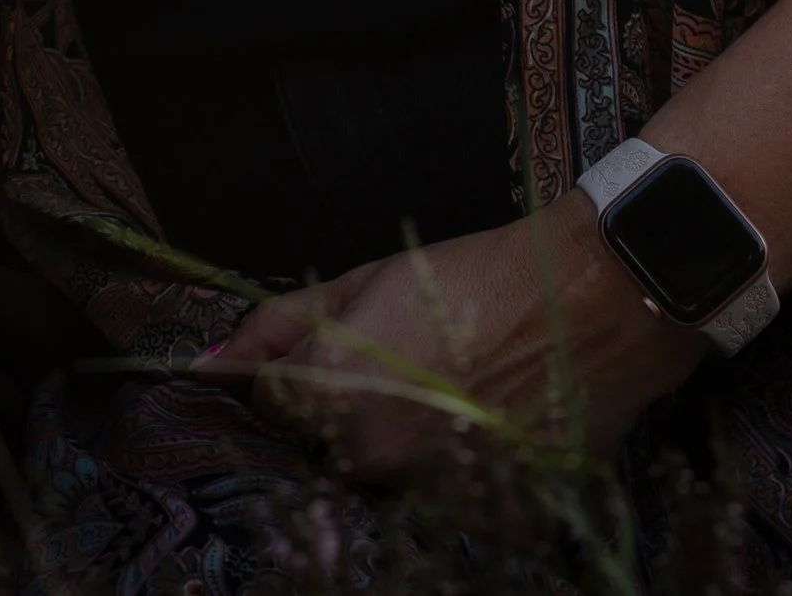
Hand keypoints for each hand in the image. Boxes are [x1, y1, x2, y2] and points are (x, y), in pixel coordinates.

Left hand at [208, 190, 701, 479]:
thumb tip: (207, 364)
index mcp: (329, 392)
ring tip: (445, 385)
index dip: (291, 373)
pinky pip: (439, 493)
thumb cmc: (469, 277)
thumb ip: (278, 326)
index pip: (269, 403)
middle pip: (324, 444)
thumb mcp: (365, 279)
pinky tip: (479, 416)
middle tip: (398, 363)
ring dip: (396, 436)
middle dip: (341, 406)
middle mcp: (368, 455)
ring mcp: (426, 491)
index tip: (323, 354)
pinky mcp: (480, 513)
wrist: (584, 304)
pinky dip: (446, 461)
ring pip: (382, 471)